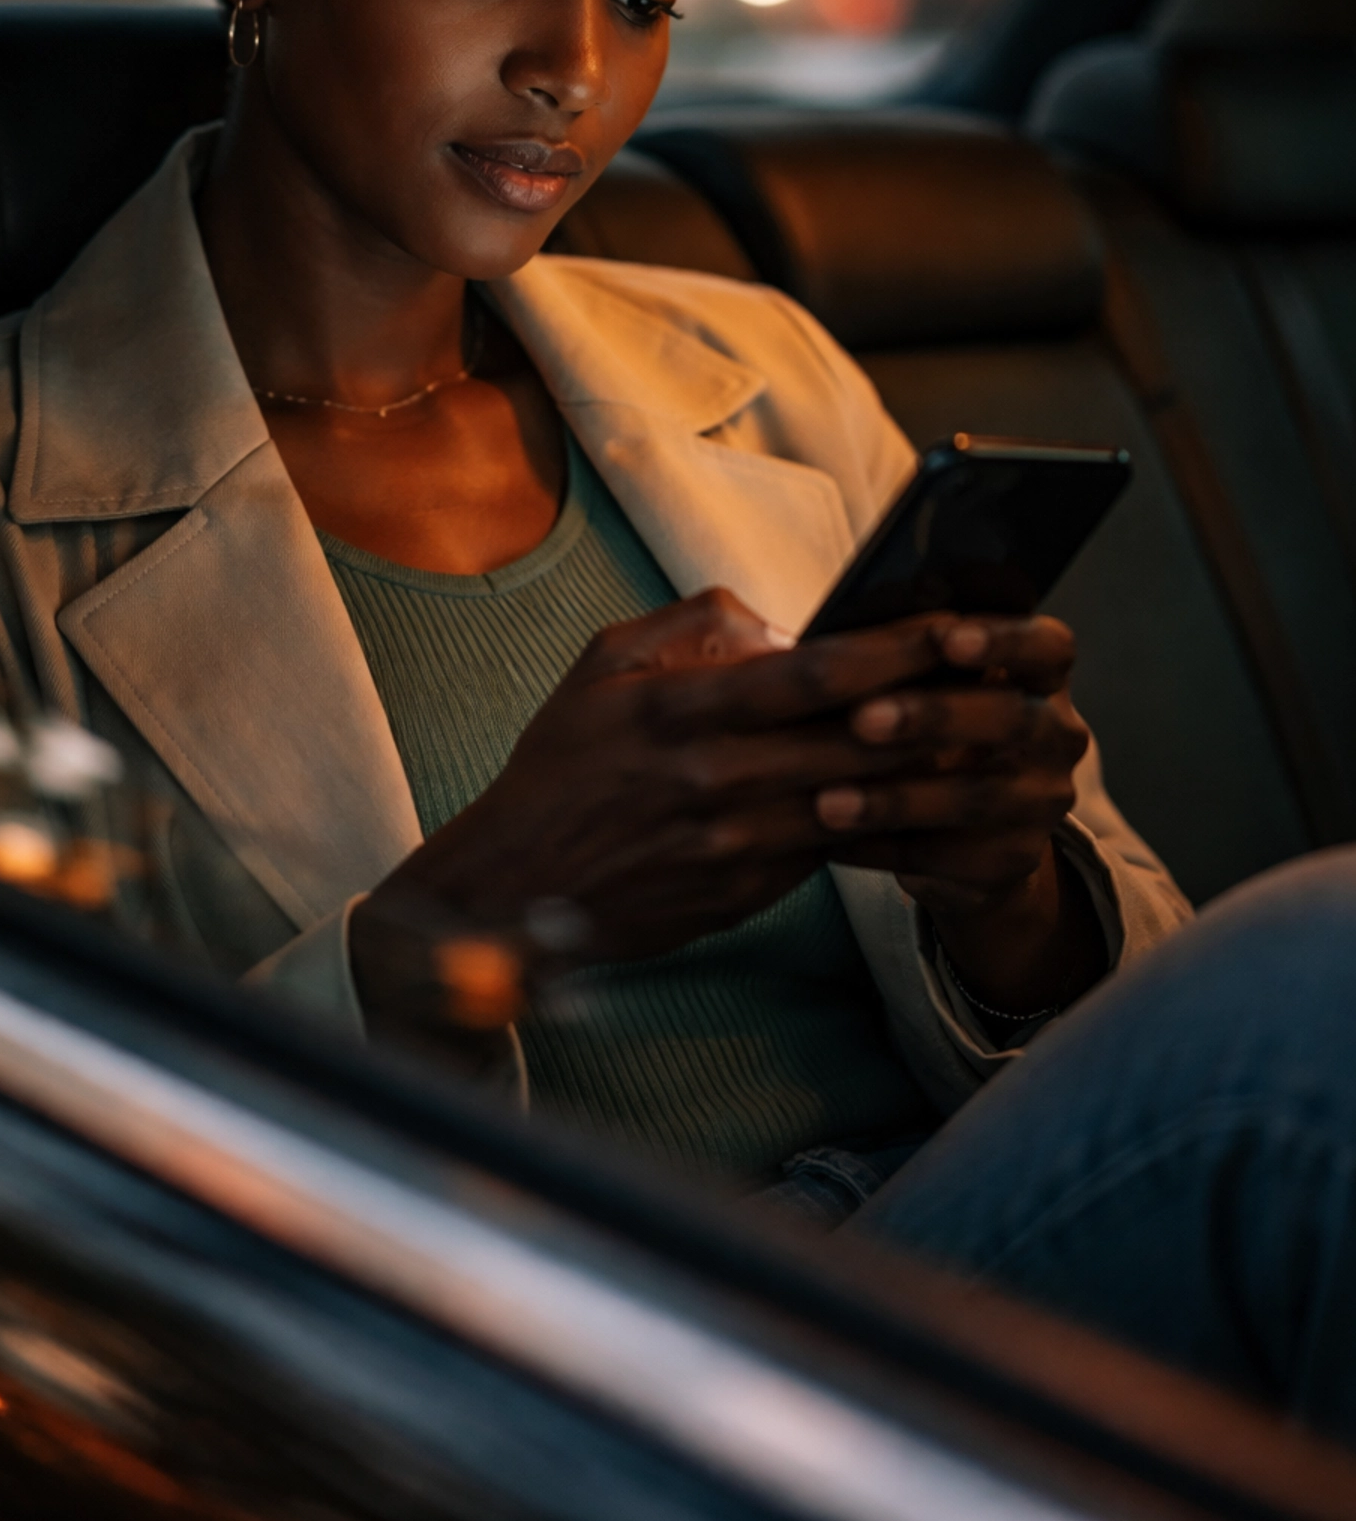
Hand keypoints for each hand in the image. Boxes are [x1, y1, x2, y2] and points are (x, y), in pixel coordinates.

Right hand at [351, 589, 1003, 1053]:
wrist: (516, 890)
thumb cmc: (561, 764)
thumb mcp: (603, 667)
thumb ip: (692, 627)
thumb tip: (778, 626)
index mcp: (683, 712)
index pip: (815, 676)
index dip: (895, 650)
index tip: (955, 625)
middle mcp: (716, 780)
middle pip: (858, 741)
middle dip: (938, 709)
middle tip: (1004, 676)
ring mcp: (735, 847)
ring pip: (859, 803)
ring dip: (928, 773)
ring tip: (990, 737)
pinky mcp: (746, 895)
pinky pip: (831, 853)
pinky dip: (882, 825)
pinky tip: (927, 798)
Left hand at [817, 615, 1104, 1016]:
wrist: (964, 833)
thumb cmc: (929, 726)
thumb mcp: (929, 686)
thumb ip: (904, 659)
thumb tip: (826, 641)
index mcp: (1042, 674)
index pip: (1047, 645)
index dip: (1003, 638)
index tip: (945, 636)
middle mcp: (1057, 735)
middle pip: (1010, 718)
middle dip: (933, 717)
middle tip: (863, 720)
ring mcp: (1043, 802)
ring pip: (975, 797)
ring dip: (895, 799)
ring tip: (827, 802)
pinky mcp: (1014, 860)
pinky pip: (946, 856)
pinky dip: (882, 846)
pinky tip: (830, 841)